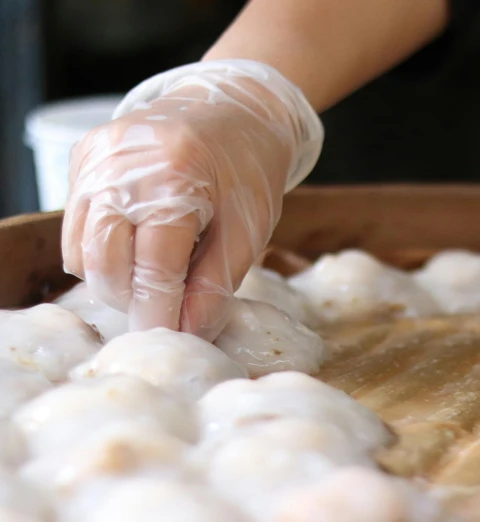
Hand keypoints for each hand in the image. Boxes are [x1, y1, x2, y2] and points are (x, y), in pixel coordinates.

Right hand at [62, 60, 322, 340]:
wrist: (235, 110)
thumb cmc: (248, 172)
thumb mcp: (248, 231)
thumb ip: (215, 285)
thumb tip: (186, 333)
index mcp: (177, 178)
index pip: (154, 267)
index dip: (158, 312)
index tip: (166, 339)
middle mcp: (125, 164)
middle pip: (105, 263)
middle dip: (132, 297)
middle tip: (165, 302)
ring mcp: (97, 156)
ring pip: (81, 248)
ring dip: (113, 276)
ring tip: (154, 270)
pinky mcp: (83, 155)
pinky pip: (77, 224)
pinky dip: (100, 248)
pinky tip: (136, 240)